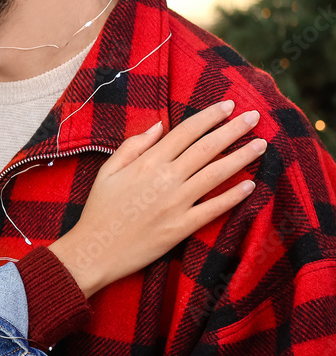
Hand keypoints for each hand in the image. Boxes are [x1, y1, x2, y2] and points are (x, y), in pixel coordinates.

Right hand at [50, 100, 266, 297]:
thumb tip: (159, 125)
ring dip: (241, 157)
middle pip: (206, 148)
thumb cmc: (99, 209)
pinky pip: (214, 209)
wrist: (95, 250)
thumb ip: (133, 145)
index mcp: (147, 163)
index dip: (209, 116)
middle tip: (253, 116)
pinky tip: (251, 185)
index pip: (185, 132)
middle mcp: (165, 179)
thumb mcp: (108, 170)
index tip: (228, 105)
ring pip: (215, 174)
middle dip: (233, 130)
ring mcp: (176, 204)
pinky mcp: (181, 228)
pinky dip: (233, 196)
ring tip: (261, 145)